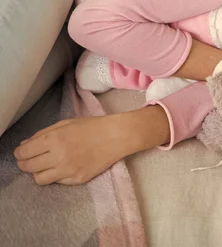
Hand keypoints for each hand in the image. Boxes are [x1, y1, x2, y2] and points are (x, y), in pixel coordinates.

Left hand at [14, 115, 128, 184]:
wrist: (117, 136)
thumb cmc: (92, 126)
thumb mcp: (65, 124)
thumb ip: (42, 134)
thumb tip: (24, 146)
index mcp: (54, 139)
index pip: (24, 153)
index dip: (19, 154)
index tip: (22, 153)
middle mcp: (58, 156)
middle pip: (28, 167)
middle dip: (25, 164)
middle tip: (30, 160)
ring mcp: (68, 170)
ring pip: (39, 179)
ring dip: (38, 172)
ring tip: (46, 166)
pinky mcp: (78, 179)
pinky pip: (58, 182)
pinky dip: (57, 175)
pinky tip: (64, 167)